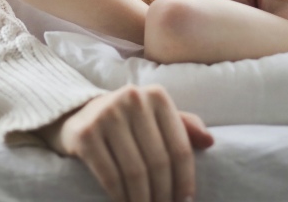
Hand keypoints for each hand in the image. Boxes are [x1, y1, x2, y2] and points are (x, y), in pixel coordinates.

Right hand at [37, 86, 213, 201]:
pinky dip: (120, 196)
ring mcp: (106, 114)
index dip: (186, 180)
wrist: (77, 116)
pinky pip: (110, 175)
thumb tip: (210, 142)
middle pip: (158, 161)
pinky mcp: (86, 133)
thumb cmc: (126, 121)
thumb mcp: (156, 117)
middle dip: (164, 194)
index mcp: (156, 95)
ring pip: (135, 171)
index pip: (180, 147)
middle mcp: (132, 99)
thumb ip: (184, 126)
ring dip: (143, 199)